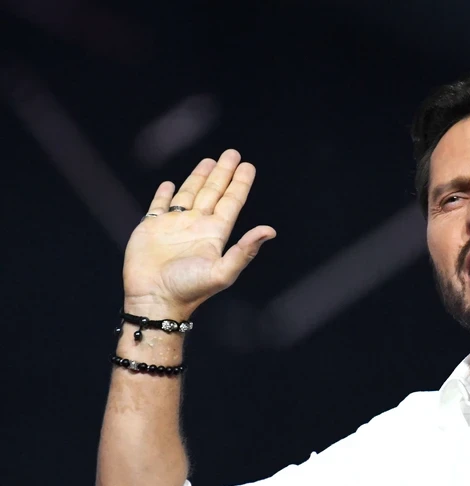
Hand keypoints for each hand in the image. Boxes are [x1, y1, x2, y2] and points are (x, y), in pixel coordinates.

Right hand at [122, 149, 275, 317]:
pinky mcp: (151, 228)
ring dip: (198, 178)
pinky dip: (165, 194)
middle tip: (232, 153)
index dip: (239, 183)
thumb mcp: (222, 272)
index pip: (231, 202)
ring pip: (189, 194)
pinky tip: (170, 185)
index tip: (248, 165)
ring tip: (209, 161)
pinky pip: (159, 206)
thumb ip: (245, 250)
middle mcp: (196, 226)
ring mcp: (174, 226)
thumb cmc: (189, 290)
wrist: (154, 301)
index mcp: (214, 234)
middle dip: (222, 173)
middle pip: (213, 192)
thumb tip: (271, 230)